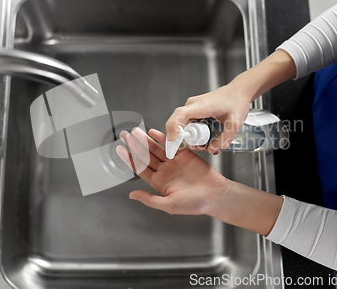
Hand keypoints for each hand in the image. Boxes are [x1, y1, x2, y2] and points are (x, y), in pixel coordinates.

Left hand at [116, 127, 283, 235]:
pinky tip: (153, 132)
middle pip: (146, 155)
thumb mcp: (168, 205)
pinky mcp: (184, 154)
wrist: (216, 195)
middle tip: (124, 135)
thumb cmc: (194, 204)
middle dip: (134, 145)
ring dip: (145, 140)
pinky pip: (171, 144)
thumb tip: (132, 195)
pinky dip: (162, 138)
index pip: (140, 168)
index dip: (129, 159)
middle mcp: (164, 171)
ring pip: (156, 148)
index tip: (120, 150)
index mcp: (158, 183)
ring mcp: (174, 162)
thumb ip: (149, 199)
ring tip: (135, 131)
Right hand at [165, 82, 250, 153]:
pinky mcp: (194, 110)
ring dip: (193, 138)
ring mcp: (192, 107)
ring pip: (184, 127)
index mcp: (201, 106)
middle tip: (203, 147)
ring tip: (207, 143)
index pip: (179, 114)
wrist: (239, 91)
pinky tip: (206, 137)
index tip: (173, 139)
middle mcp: (193, 105)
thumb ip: (224, 139)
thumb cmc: (237, 102)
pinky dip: (195, 133)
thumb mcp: (234, 124)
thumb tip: (212, 148)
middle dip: (189, 140)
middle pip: (181, 126)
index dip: (173, 127)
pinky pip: (189, 124)